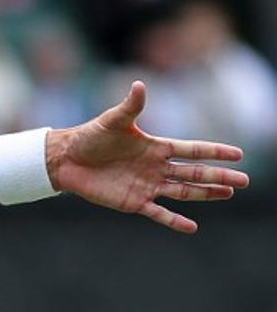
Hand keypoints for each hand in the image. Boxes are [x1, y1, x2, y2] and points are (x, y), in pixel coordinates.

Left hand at [48, 81, 248, 232]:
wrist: (67, 158)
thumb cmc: (91, 136)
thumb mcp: (112, 120)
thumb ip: (130, 106)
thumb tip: (139, 84)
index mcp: (155, 147)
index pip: (191, 149)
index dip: (214, 151)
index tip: (238, 154)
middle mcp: (156, 167)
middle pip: (194, 172)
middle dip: (218, 176)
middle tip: (244, 180)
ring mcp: (147, 185)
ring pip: (183, 192)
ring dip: (205, 194)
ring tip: (228, 193)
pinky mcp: (134, 202)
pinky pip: (159, 213)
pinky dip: (174, 221)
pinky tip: (192, 227)